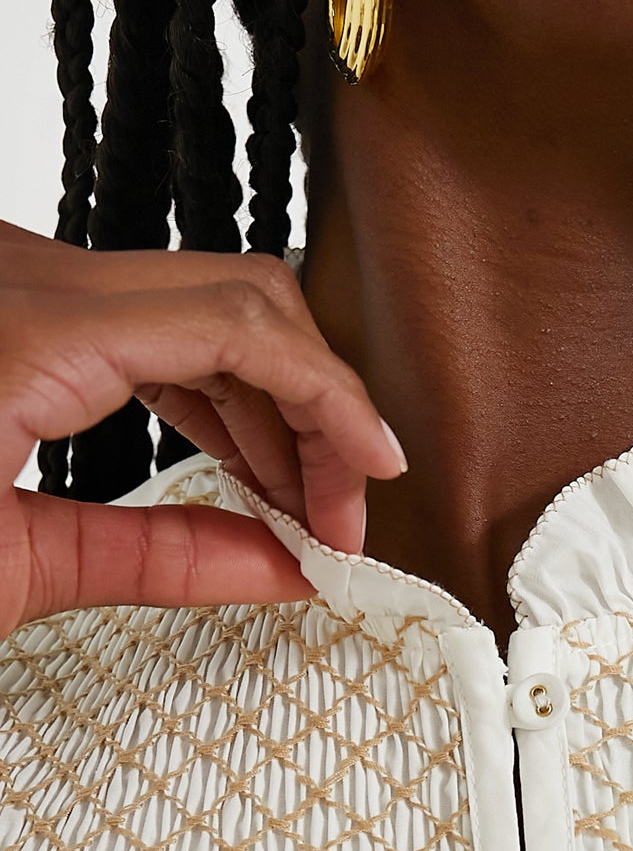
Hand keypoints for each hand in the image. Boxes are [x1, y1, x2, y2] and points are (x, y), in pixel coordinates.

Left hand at [0, 219, 405, 639]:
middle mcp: (31, 278)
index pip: (239, 327)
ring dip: (271, 404)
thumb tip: (283, 570)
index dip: (331, 402)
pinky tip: (243, 463)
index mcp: (28, 332)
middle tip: (336, 515)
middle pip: (241, 303)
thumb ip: (157, 561)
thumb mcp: (8, 572)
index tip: (377, 471)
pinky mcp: (27, 302)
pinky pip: (149, 322)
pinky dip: (212, 388)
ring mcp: (28, 280)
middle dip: (314, 411)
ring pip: (205, 307)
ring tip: (296, 507)